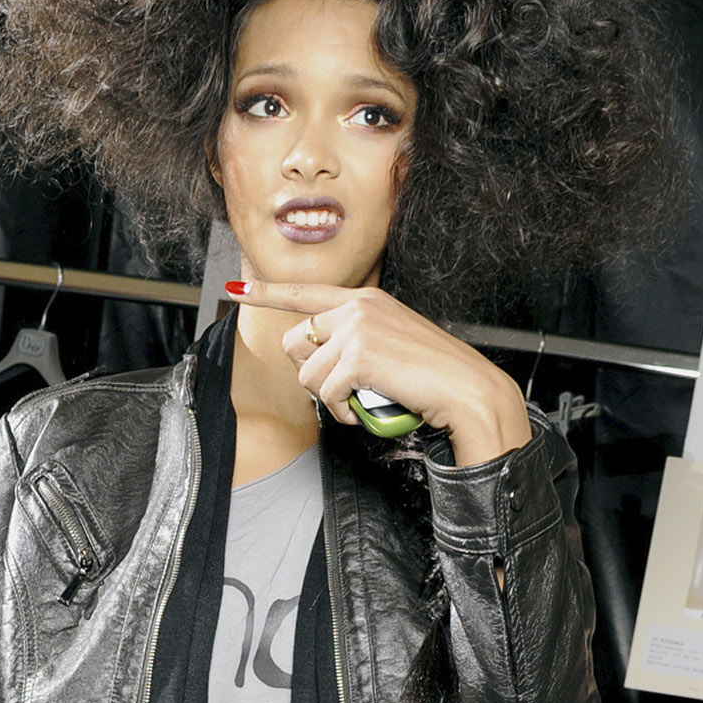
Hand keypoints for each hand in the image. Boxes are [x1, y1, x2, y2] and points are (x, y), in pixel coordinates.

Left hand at [235, 280, 530, 467]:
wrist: (465, 388)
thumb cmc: (433, 375)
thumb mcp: (392, 342)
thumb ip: (357, 340)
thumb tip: (322, 361)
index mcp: (365, 300)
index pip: (308, 292)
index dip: (268, 293)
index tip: (238, 289)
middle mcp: (357, 307)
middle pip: (295, 342)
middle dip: (308, 375)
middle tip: (339, 392)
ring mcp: (357, 329)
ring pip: (307, 374)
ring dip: (328, 400)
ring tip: (358, 405)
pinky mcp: (358, 356)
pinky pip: (325, 394)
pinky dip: (341, 413)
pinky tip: (362, 413)